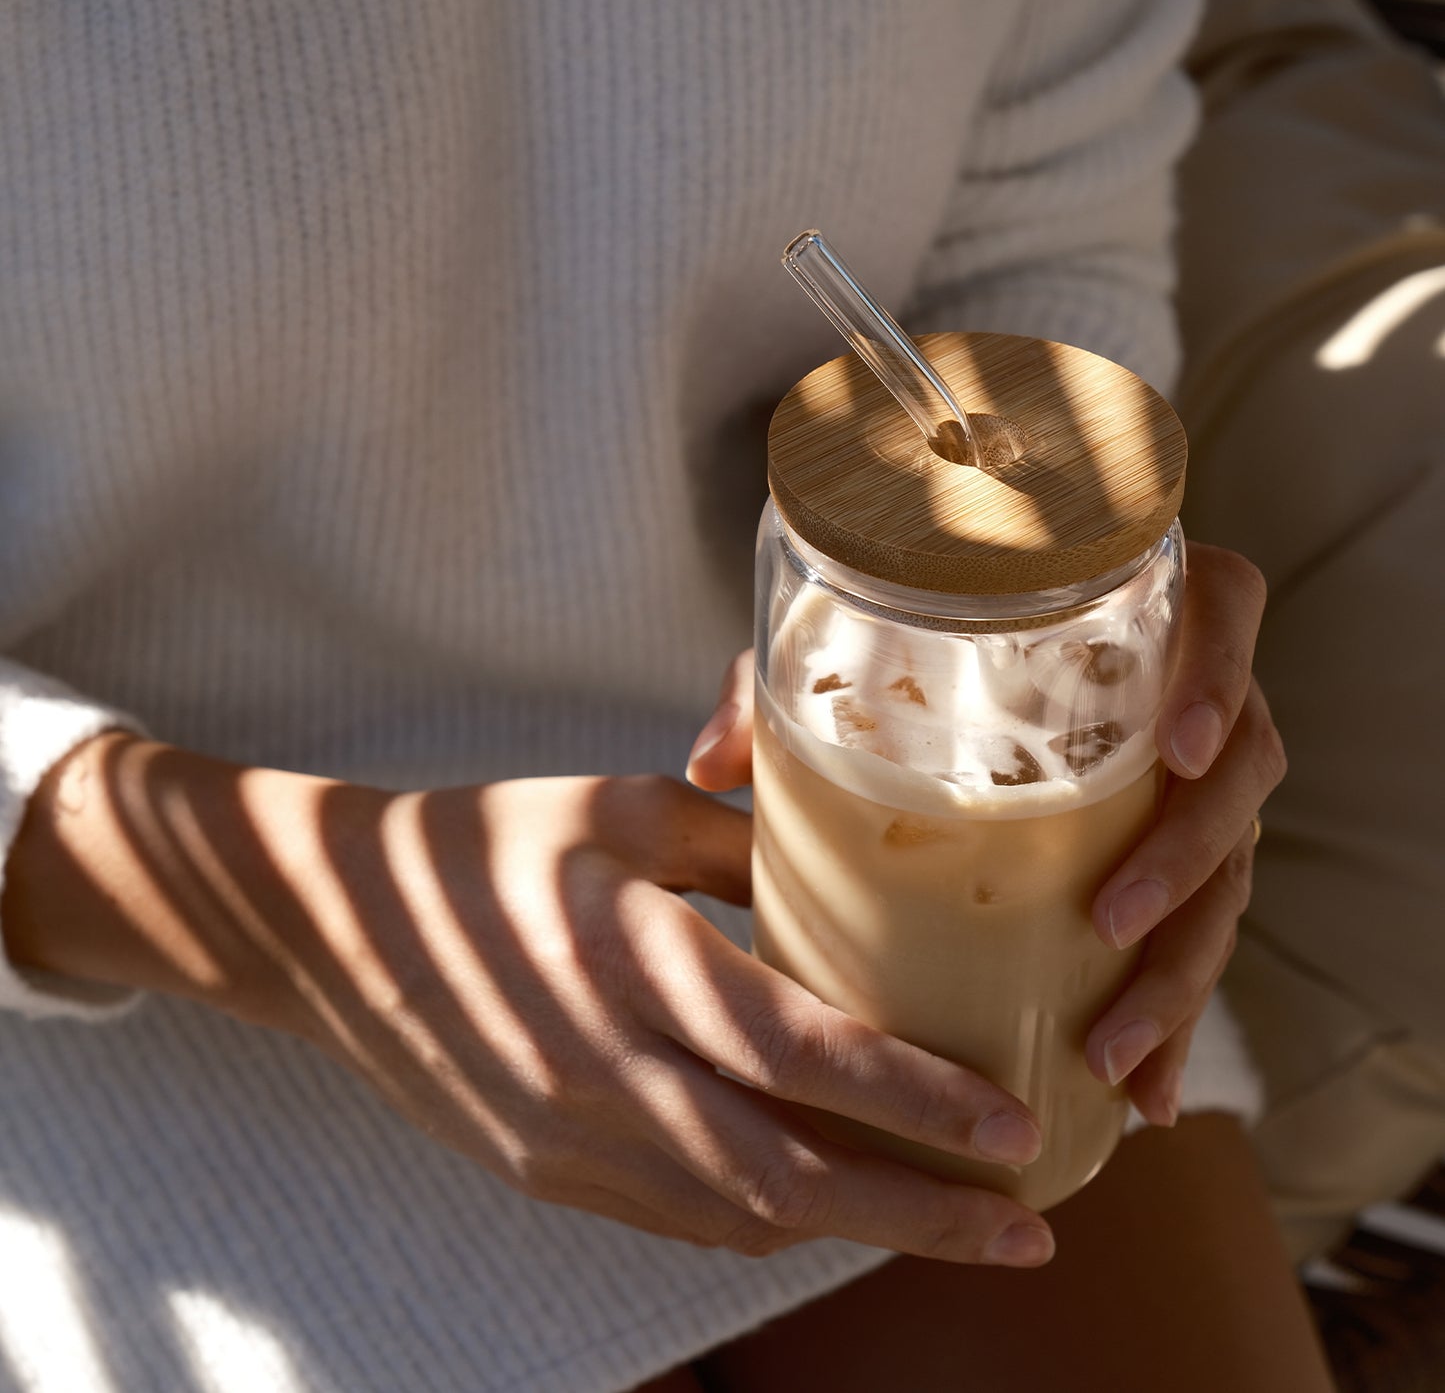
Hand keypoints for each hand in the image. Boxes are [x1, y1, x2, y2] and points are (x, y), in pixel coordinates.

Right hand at [1, 736, 1054, 1265]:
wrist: (334, 925)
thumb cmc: (484, 845)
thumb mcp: (618, 807)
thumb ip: (740, 846)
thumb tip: (849, 878)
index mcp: (629, 963)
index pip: (804, 1055)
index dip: (920, 1100)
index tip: (1016, 1126)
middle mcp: (603, 1074)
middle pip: (790, 1178)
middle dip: (921, 1216)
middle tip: (1028, 1233)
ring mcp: (569, 1142)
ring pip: (740, 1219)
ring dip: (854, 1231)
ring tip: (949, 1223)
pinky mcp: (544, 1171)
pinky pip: (681, 1219)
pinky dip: (771, 1222)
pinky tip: (826, 1205)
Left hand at [687, 541, 1285, 1129]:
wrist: (938, 673)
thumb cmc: (893, 649)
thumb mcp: (836, 653)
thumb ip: (776, 685)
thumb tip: (710, 765)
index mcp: (1127, 609)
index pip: (1224, 611)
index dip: (1222, 672)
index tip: (1176, 751)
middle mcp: (1181, 693)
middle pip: (1241, 768)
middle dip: (1190, 858)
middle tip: (1112, 925)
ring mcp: (1189, 783)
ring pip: (1231, 871)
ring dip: (1185, 969)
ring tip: (1113, 1055)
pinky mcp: (1175, 859)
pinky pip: (1200, 936)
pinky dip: (1174, 1018)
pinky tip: (1142, 1094)